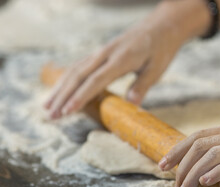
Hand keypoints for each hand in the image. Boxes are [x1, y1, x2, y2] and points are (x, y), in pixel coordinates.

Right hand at [44, 11, 185, 118]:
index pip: (96, 80)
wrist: (161, 26)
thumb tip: (132, 105)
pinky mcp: (101, 52)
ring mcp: (101, 51)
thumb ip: (142, 85)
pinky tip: (59, 90)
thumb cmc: (161, 49)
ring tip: (47, 106)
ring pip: (75, 70)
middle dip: (63, 96)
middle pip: (79, 75)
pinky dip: (67, 79)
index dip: (81, 96)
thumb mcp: (157, 69)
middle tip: (51, 115)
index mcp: (121, 58)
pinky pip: (80, 65)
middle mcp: (106, 53)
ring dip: (60, 88)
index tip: (68, 111)